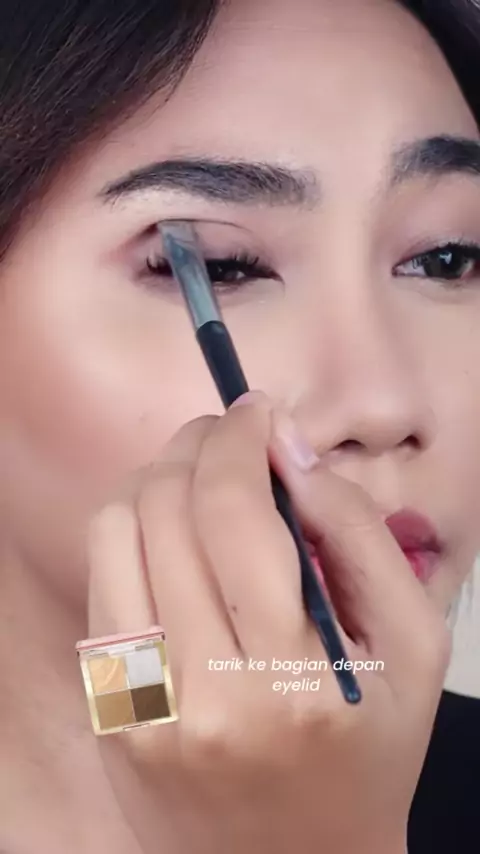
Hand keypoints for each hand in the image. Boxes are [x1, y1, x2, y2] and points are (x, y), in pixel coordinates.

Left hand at [87, 391, 449, 853]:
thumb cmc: (366, 749)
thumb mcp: (411, 646)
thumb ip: (359, 536)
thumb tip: (291, 451)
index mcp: (292, 680)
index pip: (234, 514)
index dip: (238, 439)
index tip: (255, 410)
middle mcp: (203, 694)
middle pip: (165, 509)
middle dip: (197, 445)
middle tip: (230, 436)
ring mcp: (140, 706)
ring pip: (114, 531)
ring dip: (157, 479)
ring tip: (200, 478)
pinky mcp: (108, 709)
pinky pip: (101, 580)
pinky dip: (133, 531)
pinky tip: (172, 534)